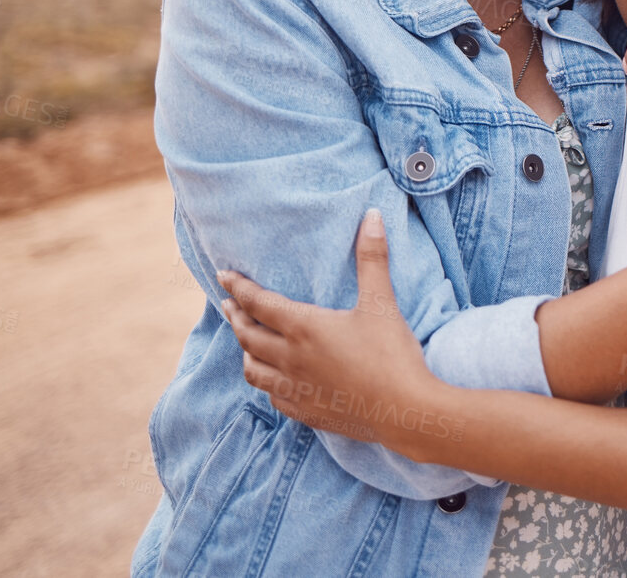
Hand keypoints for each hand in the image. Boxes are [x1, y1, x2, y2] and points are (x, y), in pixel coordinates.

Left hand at [218, 211, 443, 449]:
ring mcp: (295, 389)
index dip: (239, 287)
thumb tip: (372, 216)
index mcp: (304, 328)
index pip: (259, 303)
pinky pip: (273, 396)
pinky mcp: (305, 412)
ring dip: (246, 352)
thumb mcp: (382, 302)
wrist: (404, 410)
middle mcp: (290, 359)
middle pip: (248, 336)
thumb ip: (372, 258)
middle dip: (236, 317)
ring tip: (247, 343)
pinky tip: (275, 381)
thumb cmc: (392, 353)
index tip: (222, 276)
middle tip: (228, 305)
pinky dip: (267, 383)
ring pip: (253, 370)